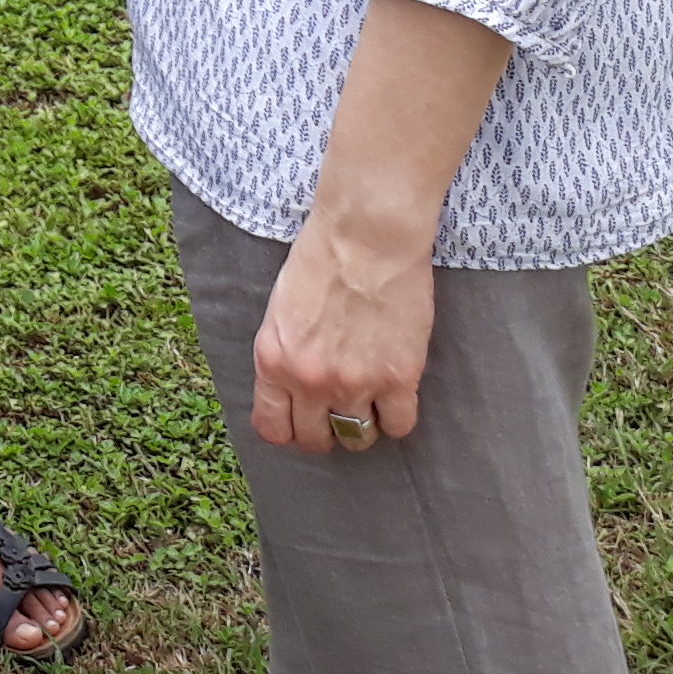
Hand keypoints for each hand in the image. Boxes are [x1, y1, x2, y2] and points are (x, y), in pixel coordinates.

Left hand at [249, 206, 438, 451]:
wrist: (366, 234)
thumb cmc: (321, 257)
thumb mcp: (280, 309)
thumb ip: (284, 353)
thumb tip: (293, 387)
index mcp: (273, 360)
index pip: (272, 428)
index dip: (290, 429)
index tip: (303, 421)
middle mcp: (309, 379)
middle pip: (315, 439)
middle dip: (327, 430)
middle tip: (339, 410)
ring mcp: (355, 383)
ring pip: (358, 438)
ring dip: (363, 423)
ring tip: (370, 399)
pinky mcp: (398, 378)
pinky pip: (399, 425)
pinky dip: (397, 415)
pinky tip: (396, 393)